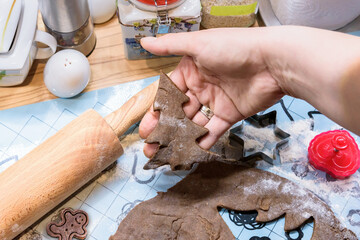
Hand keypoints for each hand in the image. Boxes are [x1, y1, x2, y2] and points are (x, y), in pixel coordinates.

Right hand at [139, 28, 284, 157]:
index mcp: (191, 70)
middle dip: (165, 130)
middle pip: (179, 112)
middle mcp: (201, 86)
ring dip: (181, 138)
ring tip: (167, 154)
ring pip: (194, 123)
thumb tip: (145, 41)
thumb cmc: (234, 47)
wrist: (272, 61)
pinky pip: (214, 130)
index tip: (146, 128)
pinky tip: (191, 152)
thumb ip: (170, 46)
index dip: (157, 112)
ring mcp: (216, 102)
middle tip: (152, 148)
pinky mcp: (230, 114)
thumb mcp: (198, 44)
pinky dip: (204, 141)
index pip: (169, 94)